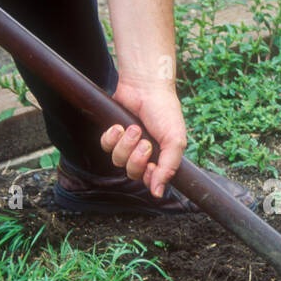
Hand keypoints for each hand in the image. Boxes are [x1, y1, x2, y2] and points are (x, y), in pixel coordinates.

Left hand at [100, 77, 185, 197]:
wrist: (145, 86)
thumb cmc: (164, 111)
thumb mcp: (175, 141)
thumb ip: (168, 168)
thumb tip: (158, 193)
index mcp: (160, 157)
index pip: (149, 180)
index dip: (147, 176)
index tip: (151, 165)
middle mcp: (143, 153)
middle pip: (131, 172)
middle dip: (136, 158)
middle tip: (144, 142)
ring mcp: (127, 144)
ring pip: (117, 160)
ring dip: (125, 144)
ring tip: (133, 128)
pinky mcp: (113, 134)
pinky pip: (105, 146)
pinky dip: (111, 137)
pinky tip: (119, 126)